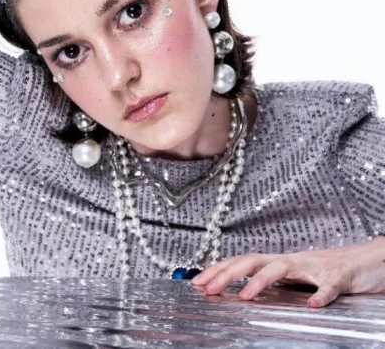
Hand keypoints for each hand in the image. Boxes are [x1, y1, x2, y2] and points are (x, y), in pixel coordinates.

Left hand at [191, 236, 384, 307]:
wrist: (369, 260)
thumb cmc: (329, 270)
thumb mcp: (295, 278)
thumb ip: (272, 283)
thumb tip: (240, 292)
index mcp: (279, 263)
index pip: (241, 262)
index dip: (218, 270)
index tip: (197, 283)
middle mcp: (291, 261)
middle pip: (252, 261)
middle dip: (227, 274)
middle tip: (207, 289)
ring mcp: (315, 266)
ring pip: (283, 266)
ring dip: (262, 280)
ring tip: (246, 296)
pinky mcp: (340, 277)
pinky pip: (330, 286)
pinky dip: (322, 295)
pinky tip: (314, 305)